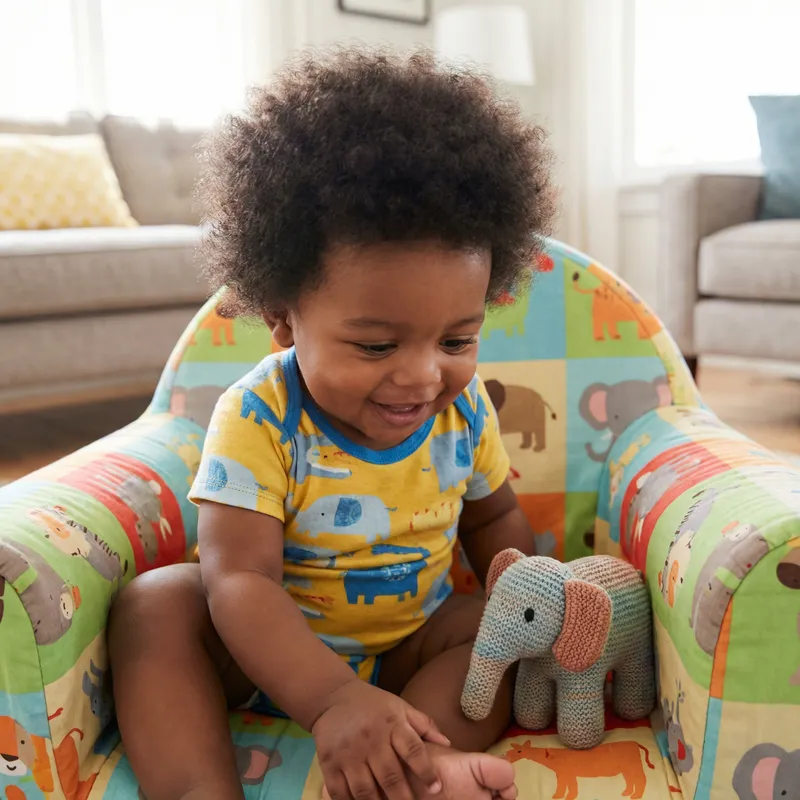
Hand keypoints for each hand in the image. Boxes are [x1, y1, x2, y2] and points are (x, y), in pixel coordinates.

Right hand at [312, 679, 449, 799]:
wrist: (332, 697)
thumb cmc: (372, 704)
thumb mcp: (400, 707)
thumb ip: (423, 725)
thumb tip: (447, 743)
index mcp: (392, 724)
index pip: (413, 749)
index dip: (426, 771)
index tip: (436, 787)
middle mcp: (371, 740)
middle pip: (390, 776)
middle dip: (403, 798)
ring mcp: (348, 753)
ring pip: (365, 790)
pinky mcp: (330, 763)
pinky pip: (340, 792)